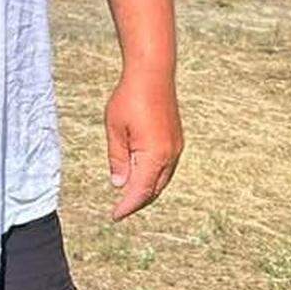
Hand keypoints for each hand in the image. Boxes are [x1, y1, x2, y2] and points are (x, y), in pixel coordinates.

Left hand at [104, 71, 182, 220]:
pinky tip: (141, 174)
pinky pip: (166, 167)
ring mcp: (176, 147)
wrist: (153, 73)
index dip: (127, 206)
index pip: (140, 191)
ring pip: (162, 179)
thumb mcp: (115, 129)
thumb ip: (118, 159)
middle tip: (120, 210)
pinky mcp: (176, 139)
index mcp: (155, 155)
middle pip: (153, 189)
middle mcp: (170, 154)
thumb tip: (119, 185)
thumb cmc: (129, 98)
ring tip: (128, 196)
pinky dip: (153, 176)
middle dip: (137, 202)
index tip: (115, 216)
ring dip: (146, 190)